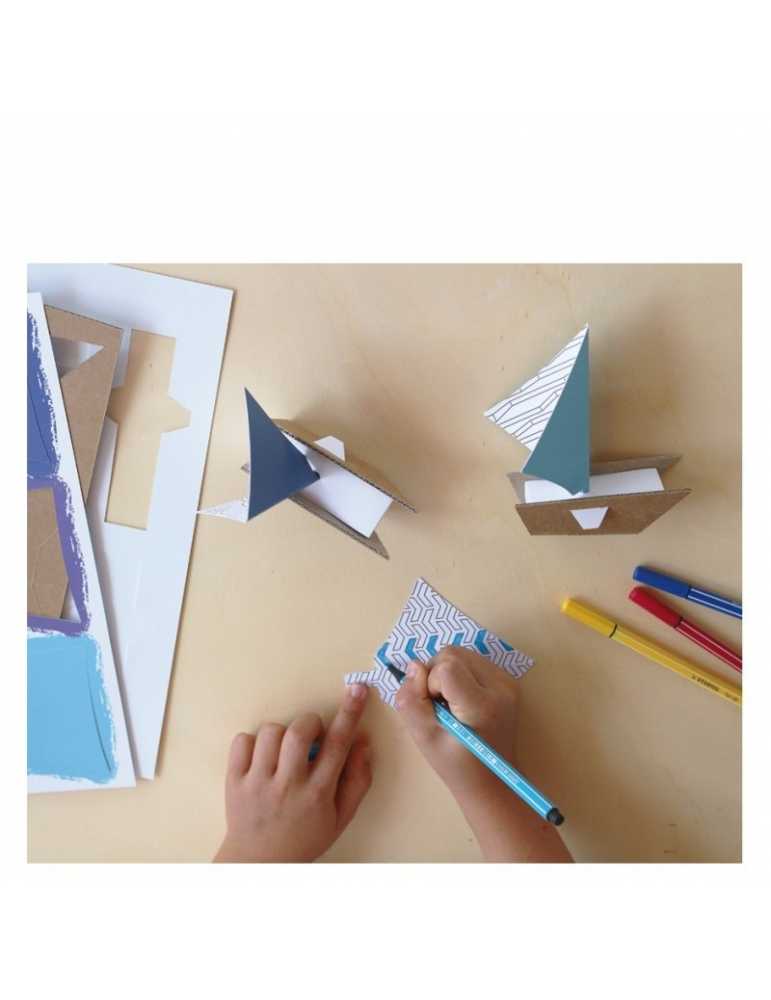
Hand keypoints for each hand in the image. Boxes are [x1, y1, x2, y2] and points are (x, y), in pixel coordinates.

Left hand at [214, 683, 371, 861]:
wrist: (260, 862)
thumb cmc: (305, 837)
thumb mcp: (341, 816)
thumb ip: (357, 779)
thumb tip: (363, 741)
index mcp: (318, 794)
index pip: (337, 744)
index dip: (350, 712)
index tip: (357, 689)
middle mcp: (287, 786)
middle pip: (299, 732)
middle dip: (310, 722)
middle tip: (312, 732)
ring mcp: (258, 783)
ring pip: (270, 732)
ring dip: (281, 731)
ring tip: (284, 749)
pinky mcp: (234, 781)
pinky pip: (242, 741)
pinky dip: (252, 741)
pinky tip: (262, 756)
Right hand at [395, 647, 518, 797]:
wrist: (492, 781)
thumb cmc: (456, 765)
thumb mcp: (424, 738)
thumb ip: (411, 700)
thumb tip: (413, 665)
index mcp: (482, 705)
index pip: (447, 666)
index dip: (430, 682)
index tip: (434, 707)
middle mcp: (500, 687)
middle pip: (453, 653)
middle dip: (436, 674)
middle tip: (439, 706)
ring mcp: (507, 682)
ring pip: (462, 653)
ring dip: (447, 672)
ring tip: (451, 703)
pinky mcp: (507, 680)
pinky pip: (473, 660)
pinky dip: (460, 674)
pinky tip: (462, 699)